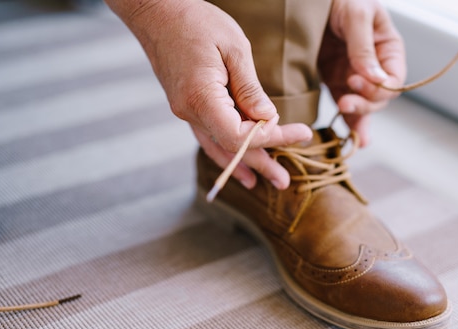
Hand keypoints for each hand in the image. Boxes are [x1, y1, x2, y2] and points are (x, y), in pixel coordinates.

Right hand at [106, 0, 311, 188]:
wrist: (156, 11)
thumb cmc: (196, 21)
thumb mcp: (234, 48)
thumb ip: (251, 89)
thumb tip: (269, 119)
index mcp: (202, 98)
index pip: (241, 136)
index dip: (273, 138)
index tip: (301, 133)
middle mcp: (189, 112)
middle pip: (231, 148)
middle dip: (261, 163)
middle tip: (285, 182)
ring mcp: (185, 111)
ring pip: (218, 147)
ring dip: (243, 164)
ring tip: (263, 182)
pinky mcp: (186, 106)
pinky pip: (207, 137)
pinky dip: (224, 153)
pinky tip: (236, 167)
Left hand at [318, 0, 405, 144]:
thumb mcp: (356, 16)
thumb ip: (364, 48)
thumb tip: (376, 80)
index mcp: (387, 48)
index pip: (393, 79)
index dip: (379, 87)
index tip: (356, 81)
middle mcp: (374, 66)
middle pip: (378, 97)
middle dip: (364, 104)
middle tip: (344, 102)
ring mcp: (354, 75)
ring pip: (363, 106)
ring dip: (358, 120)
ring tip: (354, 137)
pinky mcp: (334, 80)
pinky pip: (344, 103)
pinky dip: (347, 121)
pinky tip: (351, 138)